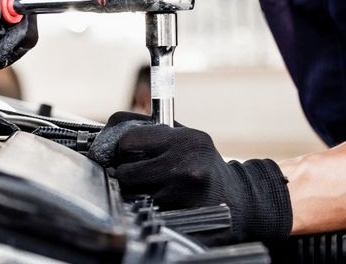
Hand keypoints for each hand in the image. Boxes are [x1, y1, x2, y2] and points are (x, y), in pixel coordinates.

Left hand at [89, 112, 292, 243]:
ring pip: (131, 194)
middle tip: (138, 174)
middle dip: (126, 173)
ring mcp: (183, 194)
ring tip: (153, 187)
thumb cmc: (203, 165)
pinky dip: (147, 207)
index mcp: (186, 139)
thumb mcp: (185, 138)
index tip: (126, 152)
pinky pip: (144, 210)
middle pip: (125, 171)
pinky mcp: (179, 216)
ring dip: (135, 192)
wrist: (237, 200)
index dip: (122, 148)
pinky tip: (164, 202)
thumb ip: (151, 130)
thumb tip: (109, 129)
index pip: (128, 139)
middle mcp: (186, 165)